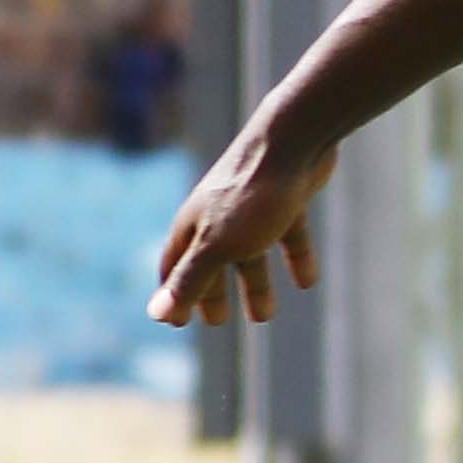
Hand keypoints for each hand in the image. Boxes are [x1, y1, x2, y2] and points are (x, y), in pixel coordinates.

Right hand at [150, 122, 332, 326]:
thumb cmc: (250, 195)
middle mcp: (219, 215)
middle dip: (211, 291)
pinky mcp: (287, 198)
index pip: (175, 266)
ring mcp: (253, 207)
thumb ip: (190, 280)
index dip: (174, 294)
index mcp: (195, 225)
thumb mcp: (217, 247)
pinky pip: (289, 235)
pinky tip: (305, 282)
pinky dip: (295, 258)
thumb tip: (156, 313)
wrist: (295, 140)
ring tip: (263, 316)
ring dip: (255, 284)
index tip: (175, 322)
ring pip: (251, 253)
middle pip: (211, 261)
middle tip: (216, 321)